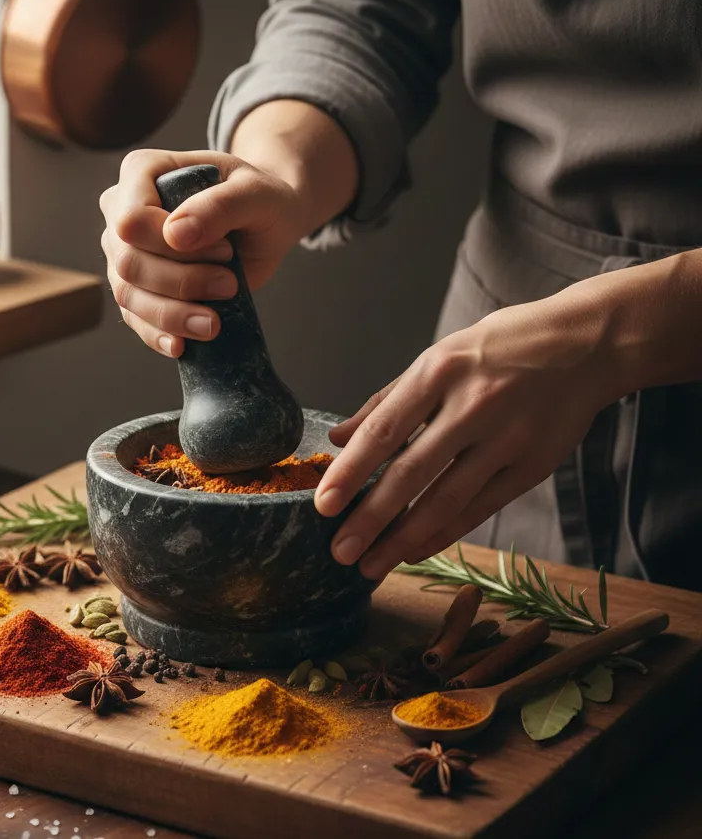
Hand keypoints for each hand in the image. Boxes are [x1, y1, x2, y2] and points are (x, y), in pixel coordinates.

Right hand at [99, 149, 303, 356]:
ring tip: (214, 323)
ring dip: (172, 315)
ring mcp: (123, 252)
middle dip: (180, 282)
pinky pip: (135, 318)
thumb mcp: (256, 193)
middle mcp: (120, 211)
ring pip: (128, 295)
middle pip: (128, 261)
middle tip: (228, 285)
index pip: (132, 219)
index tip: (224, 249)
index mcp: (142, 172)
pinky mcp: (136, 288)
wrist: (263, 224)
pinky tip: (183, 345)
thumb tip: (175, 234)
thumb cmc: (258, 198)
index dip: (171, 244)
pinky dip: (159, 335)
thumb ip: (220, 205)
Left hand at [314, 291, 620, 581]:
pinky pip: (480, 508)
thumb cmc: (499, 347)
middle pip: (411, 473)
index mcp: (438, 371)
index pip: (384, 431)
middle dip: (371, 518)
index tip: (323, 504)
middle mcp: (472, 405)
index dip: (351, 472)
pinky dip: (444, 533)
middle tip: (340, 551)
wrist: (586, 344)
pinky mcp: (533, 465)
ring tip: (371, 564)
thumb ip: (386, 401)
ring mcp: (507, 438)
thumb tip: (338, 438)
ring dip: (403, 538)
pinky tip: (414, 550)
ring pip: (446, 500)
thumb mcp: (438, 357)